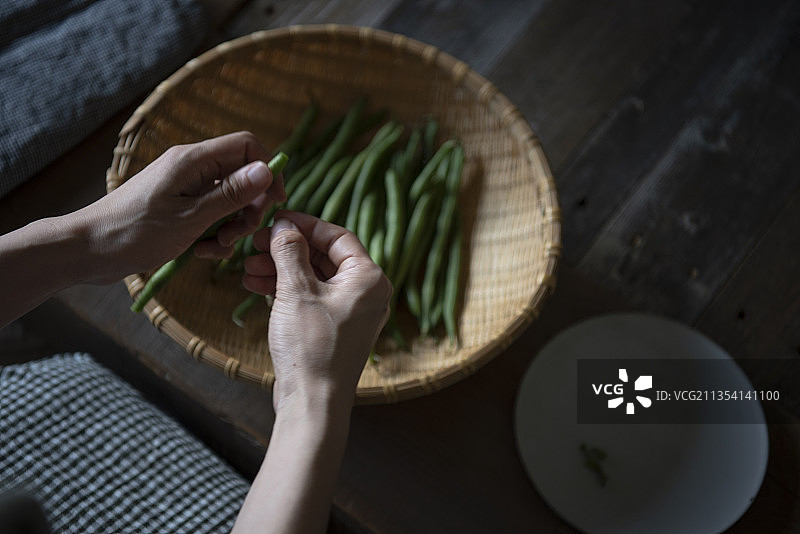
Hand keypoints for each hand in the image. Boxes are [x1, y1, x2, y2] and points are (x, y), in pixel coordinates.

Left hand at [69, 131, 284, 282]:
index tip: (275, 203)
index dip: (268, 171)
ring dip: (232, 226)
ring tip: (217, 248)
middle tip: (240, 234)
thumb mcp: (190, 217)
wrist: (88, 250)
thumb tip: (267, 170)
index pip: (247, 147)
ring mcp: (185, 188)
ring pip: (229, 200)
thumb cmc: (134, 232)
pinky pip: (212, 215)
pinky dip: (215, 234)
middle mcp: (191, 168)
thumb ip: (230, 194)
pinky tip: (203, 252)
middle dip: (249, 207)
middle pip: (242, 176)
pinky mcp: (179, 208)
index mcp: (193, 161)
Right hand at [243, 210, 391, 412]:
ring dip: (281, 270)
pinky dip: (286, 291)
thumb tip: (284, 224)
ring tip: (248, 269)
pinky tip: (257, 287)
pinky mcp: (334, 330)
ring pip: (314, 278)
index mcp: (368, 278)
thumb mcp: (296, 291)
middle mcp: (366, 293)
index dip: (305, 225)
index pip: (337, 236)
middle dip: (288, 250)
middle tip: (257, 246)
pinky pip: (311, 299)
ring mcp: (351, 313)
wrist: (313, 402)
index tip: (277, 220)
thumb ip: (290, 252)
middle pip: (324, 257)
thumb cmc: (311, 347)